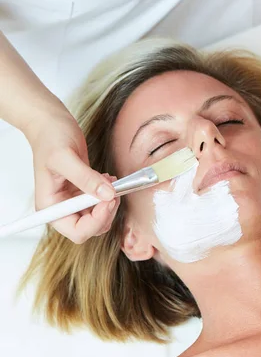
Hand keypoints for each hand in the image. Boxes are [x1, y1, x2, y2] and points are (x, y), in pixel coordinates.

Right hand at [26, 107, 120, 242]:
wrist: (52, 124)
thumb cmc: (50, 138)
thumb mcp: (65, 157)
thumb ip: (86, 178)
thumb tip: (107, 195)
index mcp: (51, 207)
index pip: (76, 231)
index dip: (96, 221)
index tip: (108, 200)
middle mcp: (62, 208)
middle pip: (91, 228)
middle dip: (106, 212)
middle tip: (114, 190)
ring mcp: (74, 201)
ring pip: (99, 217)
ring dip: (110, 203)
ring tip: (110, 181)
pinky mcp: (83, 191)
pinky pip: (101, 202)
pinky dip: (109, 193)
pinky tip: (108, 178)